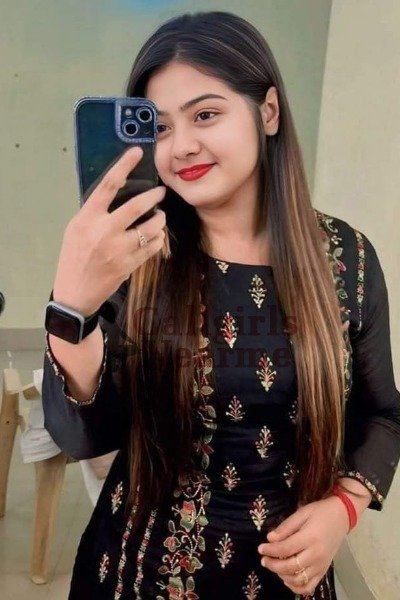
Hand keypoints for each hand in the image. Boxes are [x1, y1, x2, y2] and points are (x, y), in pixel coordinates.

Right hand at [53, 146, 166, 314]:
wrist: (76, 292)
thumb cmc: (74, 256)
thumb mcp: (76, 229)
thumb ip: (95, 212)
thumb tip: (117, 194)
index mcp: (88, 218)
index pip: (108, 185)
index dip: (124, 165)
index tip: (137, 152)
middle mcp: (104, 231)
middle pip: (137, 206)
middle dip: (154, 196)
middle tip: (161, 192)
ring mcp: (119, 249)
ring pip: (151, 228)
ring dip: (159, 220)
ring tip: (159, 217)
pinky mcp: (130, 265)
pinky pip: (153, 248)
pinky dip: (158, 240)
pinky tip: (156, 237)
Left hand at [258, 496, 348, 595]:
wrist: (341, 517)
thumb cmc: (319, 513)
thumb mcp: (301, 513)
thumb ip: (285, 527)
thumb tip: (270, 538)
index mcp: (309, 538)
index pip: (285, 549)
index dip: (270, 550)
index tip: (260, 548)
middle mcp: (316, 555)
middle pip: (290, 567)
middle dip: (273, 565)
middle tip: (263, 560)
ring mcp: (321, 565)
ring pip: (298, 579)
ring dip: (282, 576)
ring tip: (274, 566)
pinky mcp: (324, 571)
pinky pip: (309, 586)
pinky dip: (296, 586)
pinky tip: (287, 578)